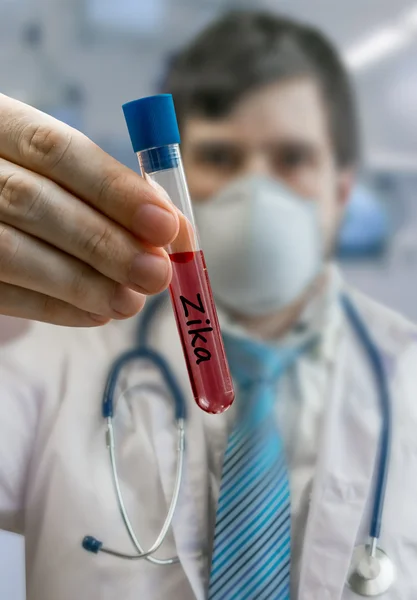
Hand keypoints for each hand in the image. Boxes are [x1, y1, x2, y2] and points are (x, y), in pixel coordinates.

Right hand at [0, 94, 178, 326]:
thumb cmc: (36, 181)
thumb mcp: (60, 166)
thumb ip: (109, 188)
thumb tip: (173, 226)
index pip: (54, 149)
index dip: (113, 189)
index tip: (165, 224)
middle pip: (31, 202)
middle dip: (103, 242)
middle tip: (156, 273)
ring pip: (11, 252)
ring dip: (81, 282)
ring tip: (131, 302)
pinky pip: (1, 294)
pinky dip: (52, 307)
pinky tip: (96, 313)